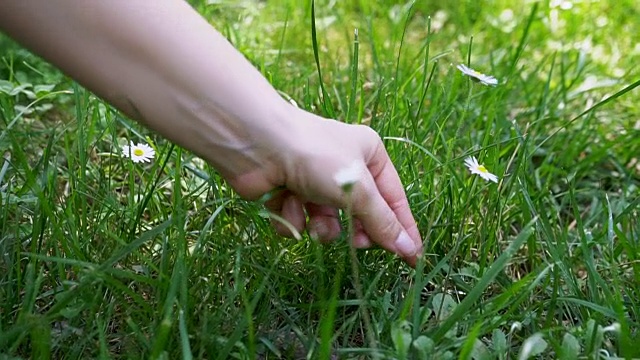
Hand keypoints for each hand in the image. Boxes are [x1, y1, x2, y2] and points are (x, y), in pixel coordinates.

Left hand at [227, 108, 422, 266]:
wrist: (258, 144)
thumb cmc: (316, 157)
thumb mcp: (359, 189)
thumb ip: (382, 222)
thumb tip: (409, 250)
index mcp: (369, 155)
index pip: (394, 200)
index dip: (403, 230)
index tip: (413, 259)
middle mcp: (344, 168)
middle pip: (362, 215)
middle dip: (355, 230)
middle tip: (357, 244)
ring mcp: (314, 182)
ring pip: (329, 223)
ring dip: (322, 227)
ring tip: (315, 221)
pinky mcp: (289, 195)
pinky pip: (301, 221)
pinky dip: (295, 218)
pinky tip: (287, 202)